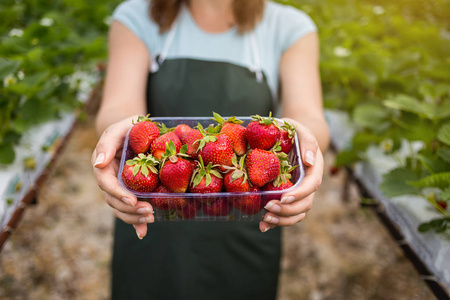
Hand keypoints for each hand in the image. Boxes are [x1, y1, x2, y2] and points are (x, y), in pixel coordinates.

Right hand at [91, 116, 153, 238]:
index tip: (132, 201)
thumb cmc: (127, 126)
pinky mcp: (129, 191)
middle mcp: (108, 179)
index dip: (118, 194)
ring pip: (120, 208)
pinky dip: (135, 222)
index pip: (106, 183)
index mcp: (103, 165)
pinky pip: (129, 208)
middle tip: (148, 212)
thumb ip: (108, 143)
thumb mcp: (119, 128)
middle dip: (129, 209)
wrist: (135, 130)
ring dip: (133, 218)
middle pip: (113, 200)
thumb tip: (98, 163)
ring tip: (150, 219)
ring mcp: (118, 187)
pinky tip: (143, 232)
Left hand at [259, 119, 323, 231]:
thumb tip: (309, 161)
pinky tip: (262, 226)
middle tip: (268, 208)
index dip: (299, 194)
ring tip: (265, 220)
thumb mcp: (300, 129)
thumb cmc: (293, 131)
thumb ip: (307, 142)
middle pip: (305, 204)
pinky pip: (286, 214)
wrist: (289, 136)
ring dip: (282, 220)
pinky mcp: (287, 197)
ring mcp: (299, 193)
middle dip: (287, 210)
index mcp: (314, 169)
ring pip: (297, 213)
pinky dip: (276, 222)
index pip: (312, 185)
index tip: (284, 197)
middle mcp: (308, 184)